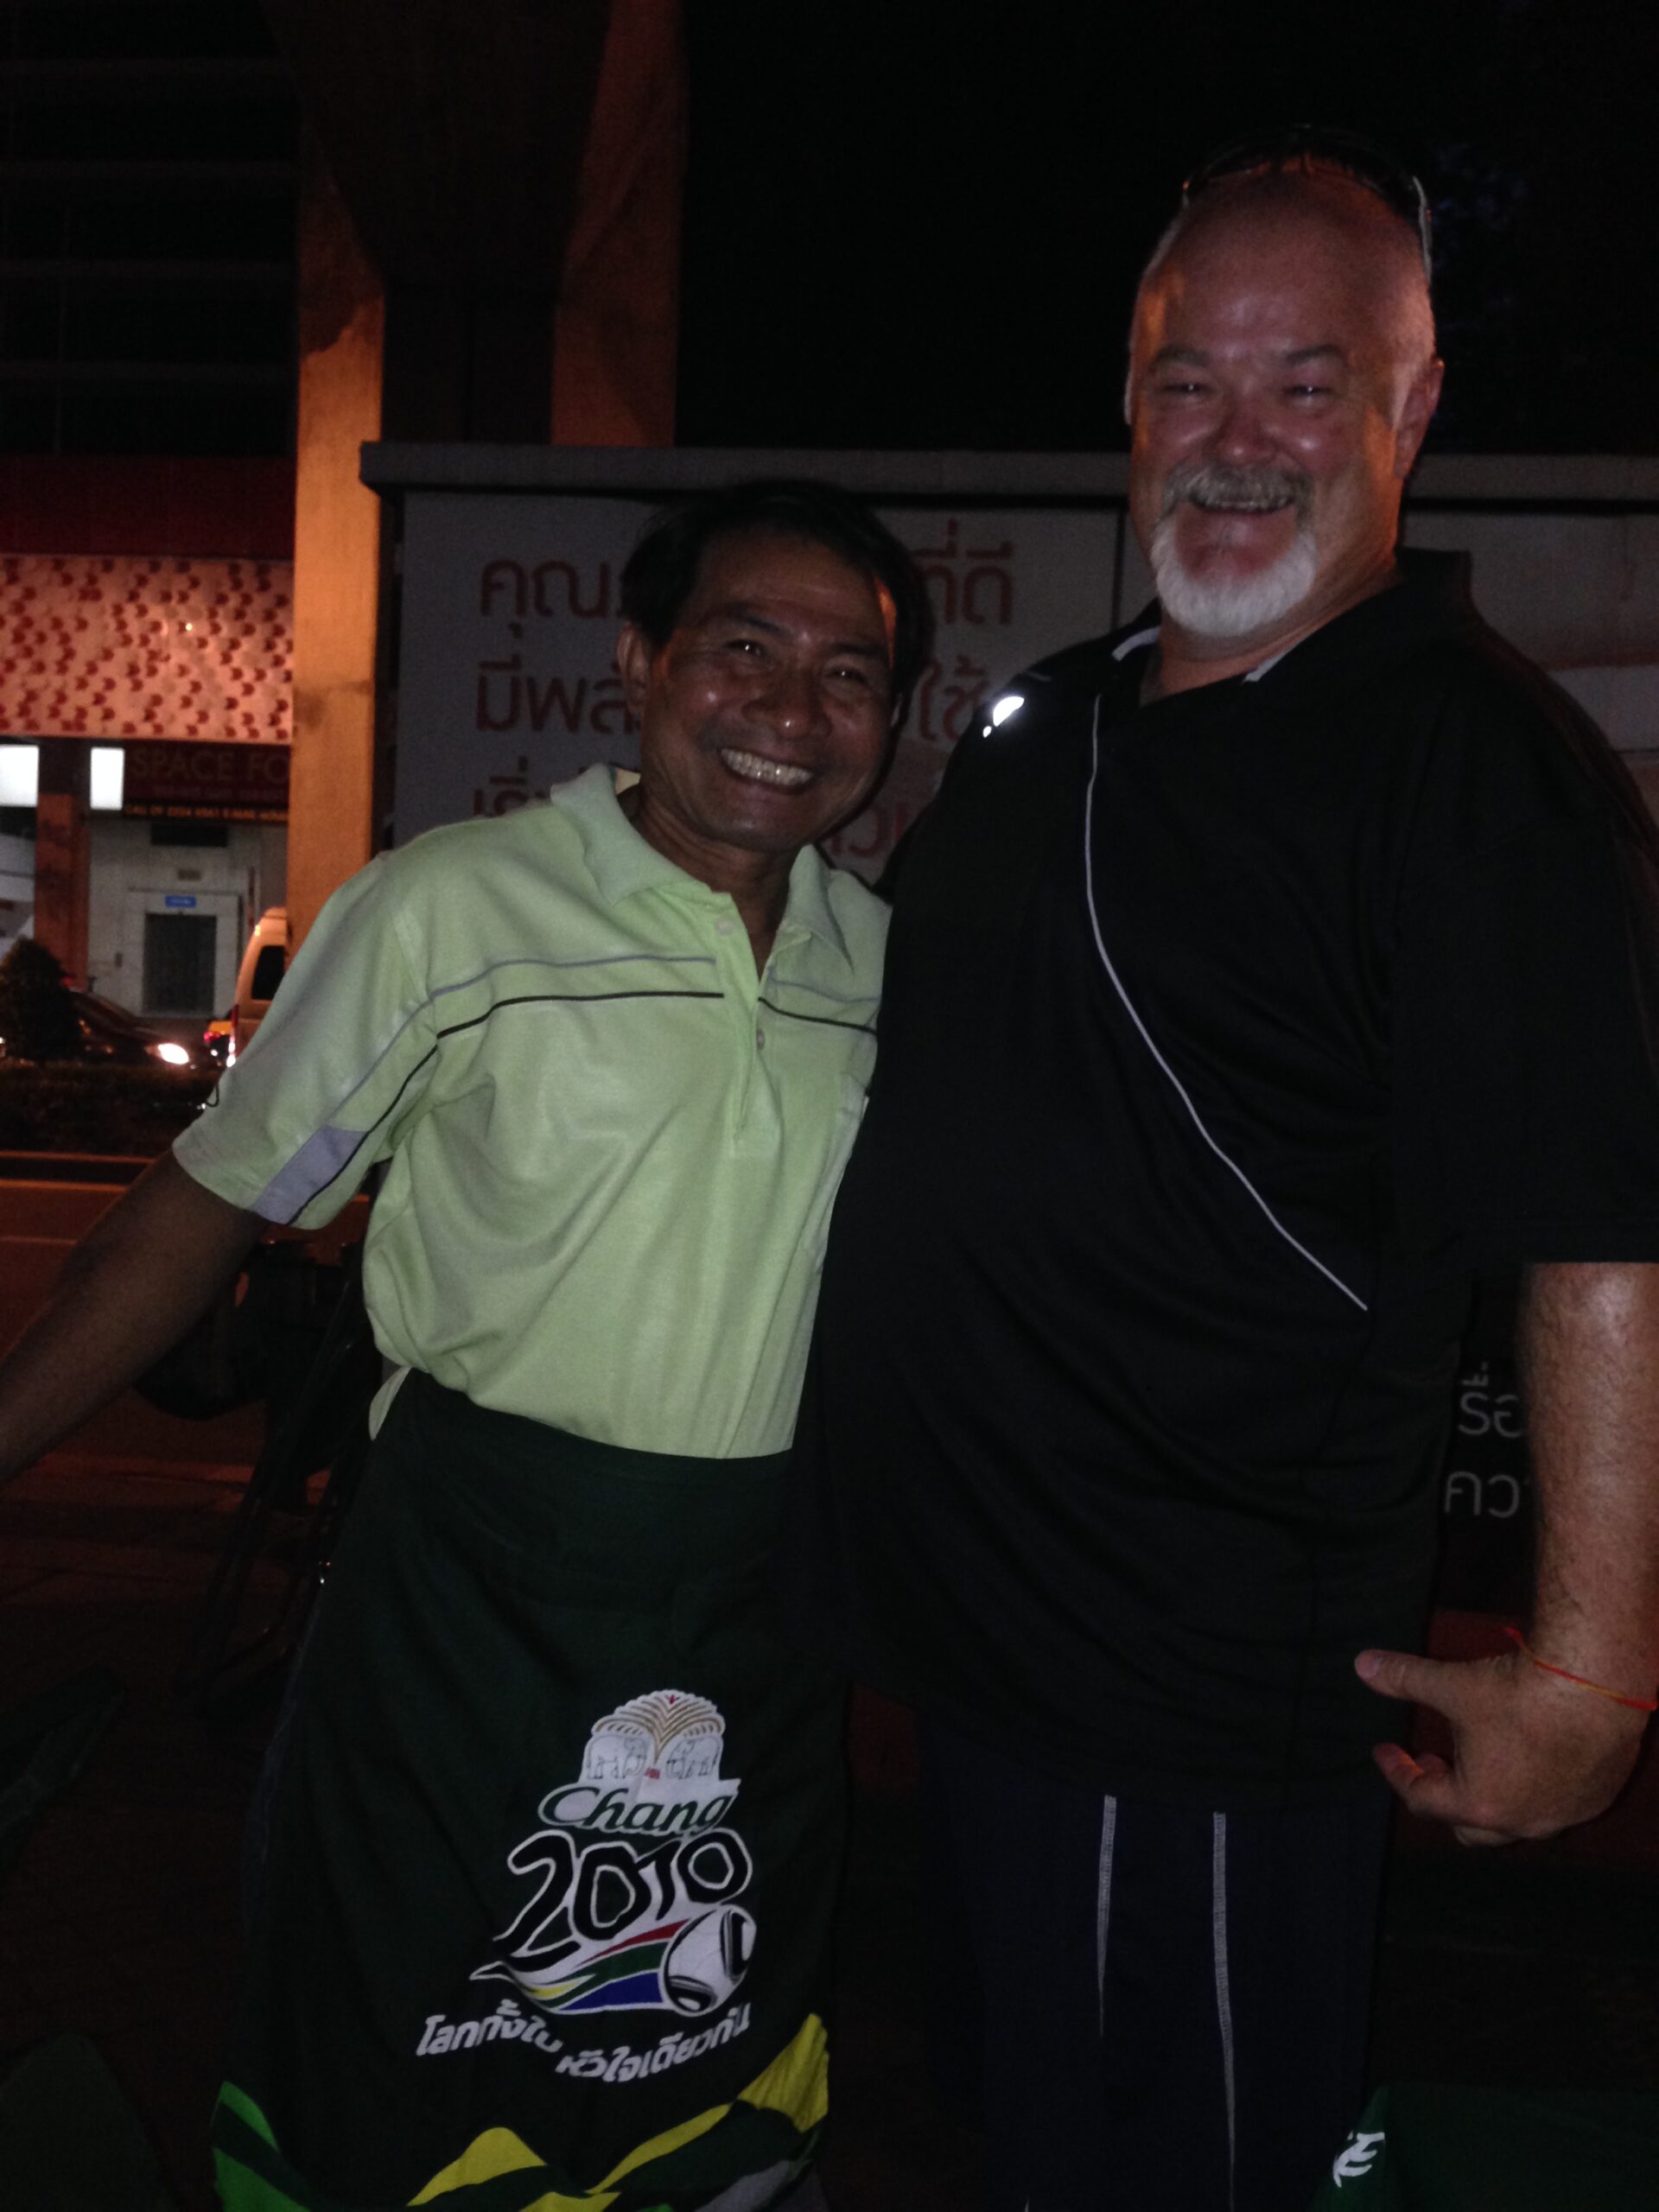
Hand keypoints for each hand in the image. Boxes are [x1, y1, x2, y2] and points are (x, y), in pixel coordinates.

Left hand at [1354, 1645, 1648, 1846]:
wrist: (1597, 1685)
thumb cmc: (1519, 1692)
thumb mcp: (1453, 1684)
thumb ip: (1405, 1679)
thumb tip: (1363, 1666)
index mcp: (1478, 1804)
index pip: (1421, 1799)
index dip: (1397, 1771)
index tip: (1384, 1751)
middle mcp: (1521, 1822)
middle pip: (1468, 1827)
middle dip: (1444, 1795)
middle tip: (1431, 1761)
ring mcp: (1562, 1816)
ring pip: (1515, 1821)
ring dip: (1491, 1794)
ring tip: (1478, 1755)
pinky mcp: (1595, 1800)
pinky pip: (1556, 1807)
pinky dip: (1534, 1789)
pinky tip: (1529, 1756)